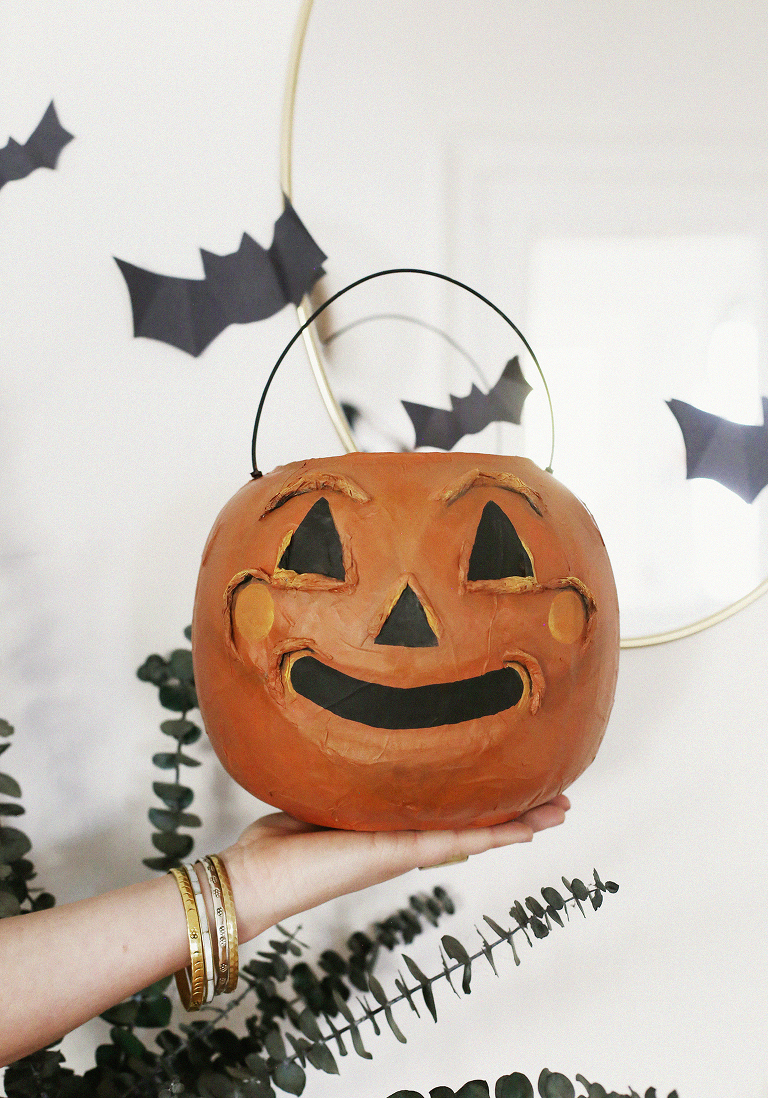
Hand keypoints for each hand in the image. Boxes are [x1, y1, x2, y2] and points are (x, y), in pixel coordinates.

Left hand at [221, 795, 570, 941]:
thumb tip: (347, 733)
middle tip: (560, 800)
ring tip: (559, 811)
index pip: (448, 812)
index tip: (517, 786)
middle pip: (474, 825)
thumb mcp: (319, 790)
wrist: (254, 878)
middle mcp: (405, 841)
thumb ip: (342, 769)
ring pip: (476, 834)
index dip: (485, 802)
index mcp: (390, 826)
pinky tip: (525, 828)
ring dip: (519, 823)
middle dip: (517, 813)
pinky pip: (455, 840)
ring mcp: (404, 850)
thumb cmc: (275, 841)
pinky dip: (493, 833)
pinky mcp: (395, 853)